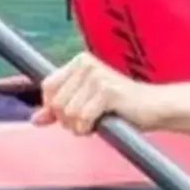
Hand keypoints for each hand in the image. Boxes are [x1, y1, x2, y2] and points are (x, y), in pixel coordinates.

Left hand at [35, 52, 163, 135]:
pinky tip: (101, 123)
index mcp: (80, 62)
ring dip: (79, 126)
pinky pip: (83, 118)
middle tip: (87, 120)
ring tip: (96, 121)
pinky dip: (89, 128)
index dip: (54, 108)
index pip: (47, 87)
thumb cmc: (121, 106)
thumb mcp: (84, 104)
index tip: (70, 115)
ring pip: (68, 113)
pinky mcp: (107, 91)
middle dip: (67, 120)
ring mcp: (97, 76)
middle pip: (56, 103)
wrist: (153, 107)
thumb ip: (58, 110)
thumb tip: (35, 119)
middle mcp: (86, 65)